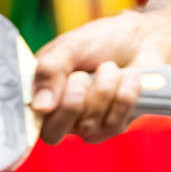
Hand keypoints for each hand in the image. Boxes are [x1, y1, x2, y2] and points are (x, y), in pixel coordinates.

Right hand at [30, 12, 159, 145]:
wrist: (142, 38)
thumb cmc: (101, 40)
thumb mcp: (70, 45)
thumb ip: (50, 69)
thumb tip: (40, 107)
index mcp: (42, 94)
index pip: (28, 122)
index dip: (41, 111)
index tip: (57, 89)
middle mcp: (61, 115)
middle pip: (53, 133)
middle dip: (73, 101)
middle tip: (82, 75)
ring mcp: (89, 125)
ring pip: (89, 123)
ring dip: (105, 87)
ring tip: (111, 67)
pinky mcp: (115, 126)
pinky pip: (116, 121)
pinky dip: (125, 93)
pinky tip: (130, 77)